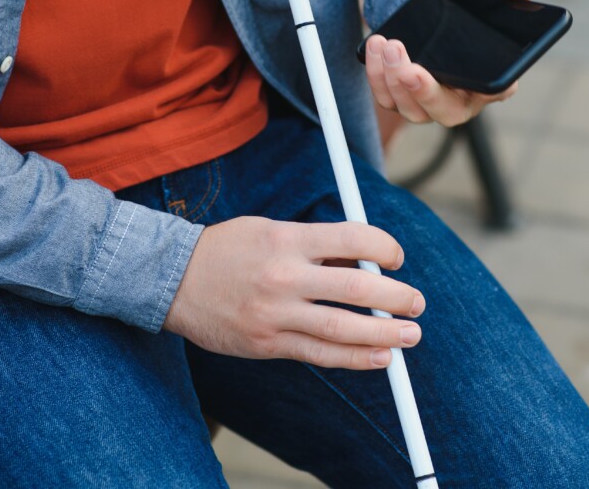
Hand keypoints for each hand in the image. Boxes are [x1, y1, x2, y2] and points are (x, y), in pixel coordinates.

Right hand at [163, 216, 425, 369]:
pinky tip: (380, 358)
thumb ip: (316, 245)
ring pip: (342, 328)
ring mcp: (275, 314)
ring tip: (410, 334)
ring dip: (385, 333)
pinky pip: (319, 355)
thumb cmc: (227, 249)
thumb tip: (366, 260)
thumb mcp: (270, 230)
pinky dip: (355, 358)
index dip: (385, 248)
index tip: (397, 258)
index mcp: (287, 239)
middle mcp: (284, 276)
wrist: (171, 280)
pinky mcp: (267, 344)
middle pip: (356, 288)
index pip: (353, 239)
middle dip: (396, 297)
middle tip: (416, 303)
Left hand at [365, 0, 539, 126]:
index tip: (473, 82)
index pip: (497, 91)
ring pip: (411, 110)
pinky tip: (374, 46)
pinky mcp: (403, 97)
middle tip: (410, 68)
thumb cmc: (468, 7)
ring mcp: (430, 103)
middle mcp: (463, 100)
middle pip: (445, 111)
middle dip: (424, 92)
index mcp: (494, 80)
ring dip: (394, 81)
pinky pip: (387, 98)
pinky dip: (377, 76)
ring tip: (387, 45)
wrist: (436, 10)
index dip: (485, 91)